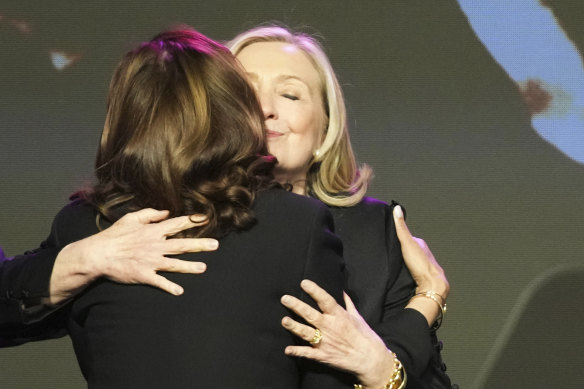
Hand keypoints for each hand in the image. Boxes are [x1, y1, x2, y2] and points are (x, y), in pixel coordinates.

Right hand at [48, 208, 218, 304]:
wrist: (97, 254)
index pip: (177, 224)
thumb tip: (165, 212)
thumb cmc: (113, 236)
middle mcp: (155, 246)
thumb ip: (149, 214)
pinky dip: (169, 287)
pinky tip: (179, 291)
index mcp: (153, 232)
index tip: (206, 219)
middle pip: (182, 245)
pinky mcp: (144, 275)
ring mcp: (150, 261)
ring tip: (203, 268)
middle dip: (200, 244)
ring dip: (190, 267)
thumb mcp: (130, 219)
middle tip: (215, 245)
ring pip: (175, 264)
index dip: (192, 221)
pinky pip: (159, 282)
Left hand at [281, 280, 395, 388]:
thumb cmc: (365, 336)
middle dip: (296, 306)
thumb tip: (343, 291)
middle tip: (284, 298)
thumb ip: (348, 303)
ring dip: (294, 326)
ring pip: (306, 332)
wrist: (370, 359)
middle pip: (310, 314)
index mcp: (339, 316)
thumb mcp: (358, 317)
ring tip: (284, 320)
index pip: (325, 300)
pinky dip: (297, 352)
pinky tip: (287, 350)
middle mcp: (330, 327)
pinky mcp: (323, 355)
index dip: (314, 290)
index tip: (303, 282)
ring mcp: (325, 342)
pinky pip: (307, 353)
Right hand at [393, 205, 448, 322]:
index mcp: (421, 244)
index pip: (407, 237)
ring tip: (394, 262)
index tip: (388, 237)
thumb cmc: (421, 264)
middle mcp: (424, 253)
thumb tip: (397, 208)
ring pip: (411, 259)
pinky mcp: (422, 276)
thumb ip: (401, 228)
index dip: (398, 237)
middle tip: (389, 250)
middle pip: (410, 248)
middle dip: (401, 249)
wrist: (431, 285)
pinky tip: (402, 272)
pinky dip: (407, 269)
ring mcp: (424, 265)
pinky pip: (413, 269)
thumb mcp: (407, 243)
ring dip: (404, 261)